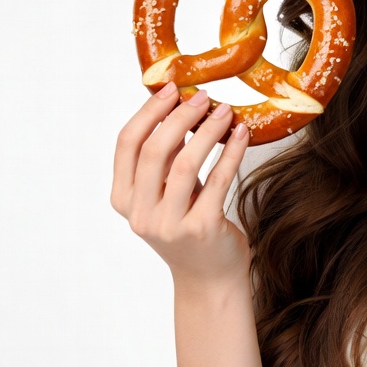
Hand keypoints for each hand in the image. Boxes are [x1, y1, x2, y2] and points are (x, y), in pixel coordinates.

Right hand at [111, 84, 251, 288]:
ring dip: (208, 131)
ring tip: (226, 111)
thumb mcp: (166, 192)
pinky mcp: (201, 229)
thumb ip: (165, 158)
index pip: (126, 144)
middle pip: (155, 150)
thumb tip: (181, 106)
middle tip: (203, 96)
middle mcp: (140, 214)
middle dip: (180, 116)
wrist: (209, 277)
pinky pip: (219, 180)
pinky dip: (231, 151)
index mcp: (123, 199)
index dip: (148, 112)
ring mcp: (169, 224)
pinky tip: (243, 134)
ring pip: (186, 164)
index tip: (171, 89)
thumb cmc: (188, 224)